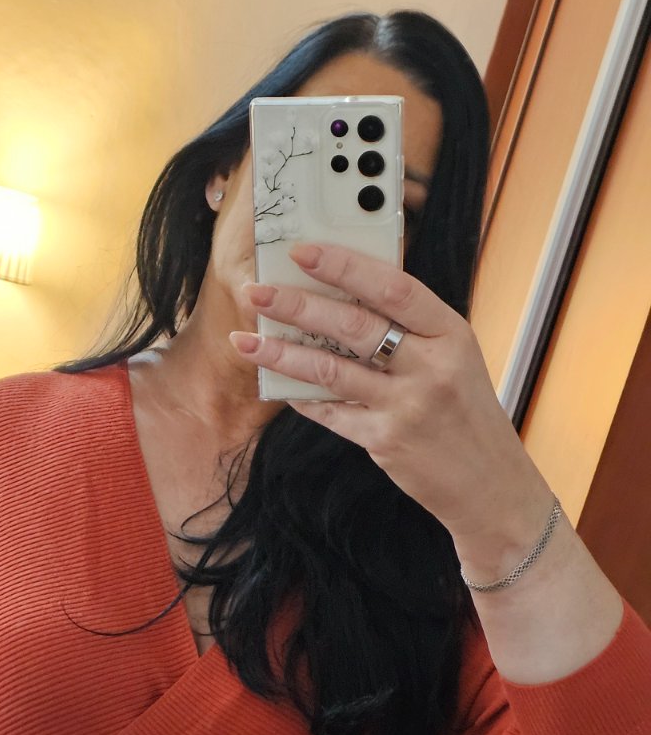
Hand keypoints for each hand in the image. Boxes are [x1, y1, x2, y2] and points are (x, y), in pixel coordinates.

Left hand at [229, 243, 551, 551]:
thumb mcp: (455, 359)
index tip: (302, 251)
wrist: (489, 484)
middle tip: (256, 292)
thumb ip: (411, 330)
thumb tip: (345, 296)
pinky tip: (277, 384)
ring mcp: (406, 406)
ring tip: (245, 341)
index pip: (393, 287)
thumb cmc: (466, 413)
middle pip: (353, 325)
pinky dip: (302, 396)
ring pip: (331, 369)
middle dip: (298, 305)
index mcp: (451, 333)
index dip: (345, 266)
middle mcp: (430, 366)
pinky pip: (331, 412)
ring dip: (282, 354)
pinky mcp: (385, 440)